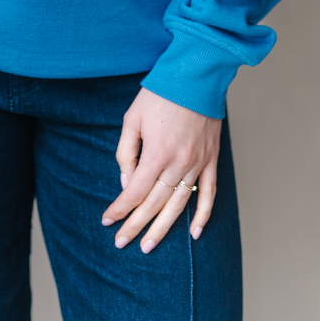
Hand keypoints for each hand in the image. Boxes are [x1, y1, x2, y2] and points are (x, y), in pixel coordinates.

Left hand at [101, 87, 220, 252]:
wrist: (195, 75)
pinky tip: (195, 233)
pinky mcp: (211, 159)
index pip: (134, 191)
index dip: (120, 209)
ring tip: (148, 246)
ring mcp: (198, 163)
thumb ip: (126, 152)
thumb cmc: (160, 93)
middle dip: (135, 225)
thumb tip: (127, 183)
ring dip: (163, 228)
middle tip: (122, 243)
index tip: (108, 221)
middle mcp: (178, 163)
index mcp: (156, 152)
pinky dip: (203, 215)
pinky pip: (209, 193)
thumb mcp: (132, 118)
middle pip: (154, 203)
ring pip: (179, 205)